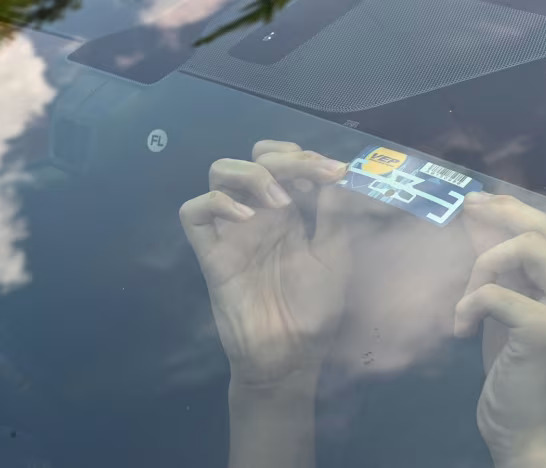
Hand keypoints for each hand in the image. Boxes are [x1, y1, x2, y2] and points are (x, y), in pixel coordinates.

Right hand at [179, 141, 348, 387]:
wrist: (290, 356)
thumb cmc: (316, 310)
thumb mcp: (336, 256)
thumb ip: (334, 215)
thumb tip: (337, 174)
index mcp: (292, 213)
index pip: (288, 162)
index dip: (308, 157)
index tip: (335, 172)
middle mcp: (260, 214)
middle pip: (256, 157)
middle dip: (285, 156)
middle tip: (311, 176)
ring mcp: (234, 230)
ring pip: (220, 172)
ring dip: (252, 173)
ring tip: (280, 201)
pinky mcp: (211, 252)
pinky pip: (193, 211)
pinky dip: (216, 203)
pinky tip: (246, 217)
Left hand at [457, 193, 545, 465]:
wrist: (535, 439)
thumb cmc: (526, 378)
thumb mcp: (522, 312)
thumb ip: (514, 268)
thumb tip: (485, 215)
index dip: (520, 211)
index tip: (484, 203)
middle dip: (503, 215)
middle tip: (466, 210)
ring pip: (528, 248)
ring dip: (483, 268)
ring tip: (467, 307)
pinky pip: (496, 291)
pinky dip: (468, 303)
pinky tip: (460, 329)